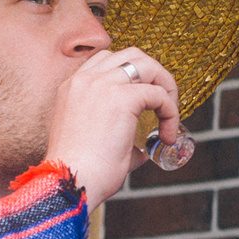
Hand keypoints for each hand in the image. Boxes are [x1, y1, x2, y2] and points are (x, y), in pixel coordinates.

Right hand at [45, 47, 181, 205]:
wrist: (68, 183)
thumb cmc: (79, 173)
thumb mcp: (90, 142)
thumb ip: (115, 138)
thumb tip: (141, 151)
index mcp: (72, 87)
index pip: (108, 60)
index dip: (133, 76)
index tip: (146, 102)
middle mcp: (84, 80)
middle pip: (132, 55)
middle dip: (154, 74)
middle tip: (163, 104)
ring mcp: (102, 85)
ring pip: (147, 65)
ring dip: (165, 85)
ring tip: (170, 114)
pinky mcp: (122, 99)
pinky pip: (158, 94)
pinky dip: (170, 111)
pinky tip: (167, 136)